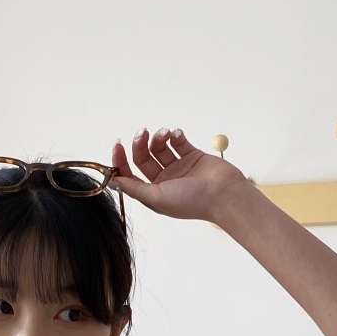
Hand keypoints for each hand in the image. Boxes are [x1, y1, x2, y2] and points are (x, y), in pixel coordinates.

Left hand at [109, 126, 248, 222]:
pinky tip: (177, 135)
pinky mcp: (192, 156)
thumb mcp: (156, 198)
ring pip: (159, 147)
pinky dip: (175, 135)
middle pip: (143, 158)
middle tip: (142, 133)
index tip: (118, 145)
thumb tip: (112, 181)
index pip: (130, 175)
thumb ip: (133, 188)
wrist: (224, 194)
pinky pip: (178, 141)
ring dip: (158, 137)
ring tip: (165, 134)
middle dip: (140, 144)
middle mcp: (164, 181)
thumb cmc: (192, 202)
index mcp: (153, 193)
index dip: (120, 161)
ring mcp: (178, 168)